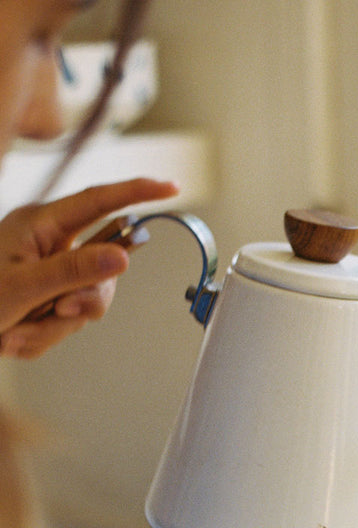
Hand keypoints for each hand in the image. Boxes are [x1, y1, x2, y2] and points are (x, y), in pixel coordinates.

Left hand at [0, 178, 177, 357]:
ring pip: (87, 303)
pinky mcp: (48, 297)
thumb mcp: (23, 288)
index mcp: (39, 225)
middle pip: (103, 270)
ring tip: (18, 332)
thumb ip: (74, 272)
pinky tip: (14, 337)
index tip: (170, 188)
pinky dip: (43, 337)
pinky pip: (68, 323)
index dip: (136, 193)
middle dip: (84, 302)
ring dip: (55, 327)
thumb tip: (122, 258)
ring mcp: (50, 272)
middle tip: (58, 313)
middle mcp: (49, 244)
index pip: (99, 202)